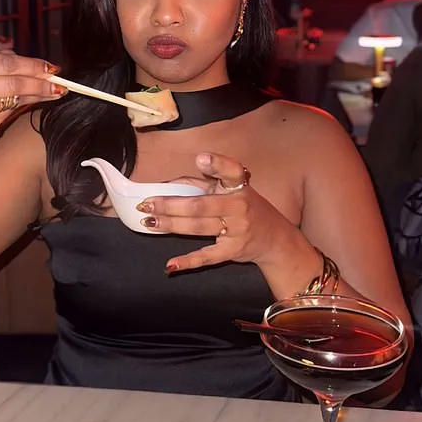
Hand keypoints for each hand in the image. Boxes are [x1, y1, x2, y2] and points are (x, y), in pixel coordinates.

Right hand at [0, 50, 65, 153]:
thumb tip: (30, 61)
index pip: (3, 62)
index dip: (30, 64)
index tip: (48, 66)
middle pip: (12, 80)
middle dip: (39, 80)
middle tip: (58, 81)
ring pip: (15, 96)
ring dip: (39, 93)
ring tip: (56, 91)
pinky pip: (12, 109)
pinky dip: (28, 104)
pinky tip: (39, 100)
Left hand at [137, 152, 312, 273]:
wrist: (274, 238)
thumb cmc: (244, 207)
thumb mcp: (229, 190)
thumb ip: (200, 184)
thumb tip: (166, 184)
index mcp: (238, 185)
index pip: (231, 171)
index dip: (217, 165)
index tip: (201, 159)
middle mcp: (240, 206)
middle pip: (200, 205)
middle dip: (170, 205)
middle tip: (146, 204)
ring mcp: (237, 230)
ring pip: (198, 227)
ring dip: (171, 225)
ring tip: (149, 222)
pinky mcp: (233, 251)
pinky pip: (208, 256)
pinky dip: (188, 261)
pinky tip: (171, 263)